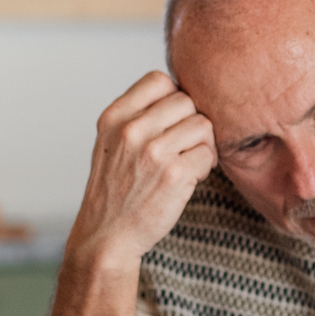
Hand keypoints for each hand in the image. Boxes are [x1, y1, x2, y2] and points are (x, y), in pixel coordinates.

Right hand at [43, 72, 215, 315]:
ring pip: (203, 125)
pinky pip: (209, 154)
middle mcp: (131, 130)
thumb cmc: (114, 189)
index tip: (171, 120)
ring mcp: (153, 152)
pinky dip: (205, 166)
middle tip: (183, 145)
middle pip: (186, 101)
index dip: (173, 97)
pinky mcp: (174, 175)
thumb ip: (138, 114)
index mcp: (114, 117)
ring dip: (202, 144)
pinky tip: (190, 177)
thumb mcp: (111, 142)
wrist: (106, 235)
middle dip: (191, 123)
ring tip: (188, 161)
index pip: (159, 80)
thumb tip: (182, 92)